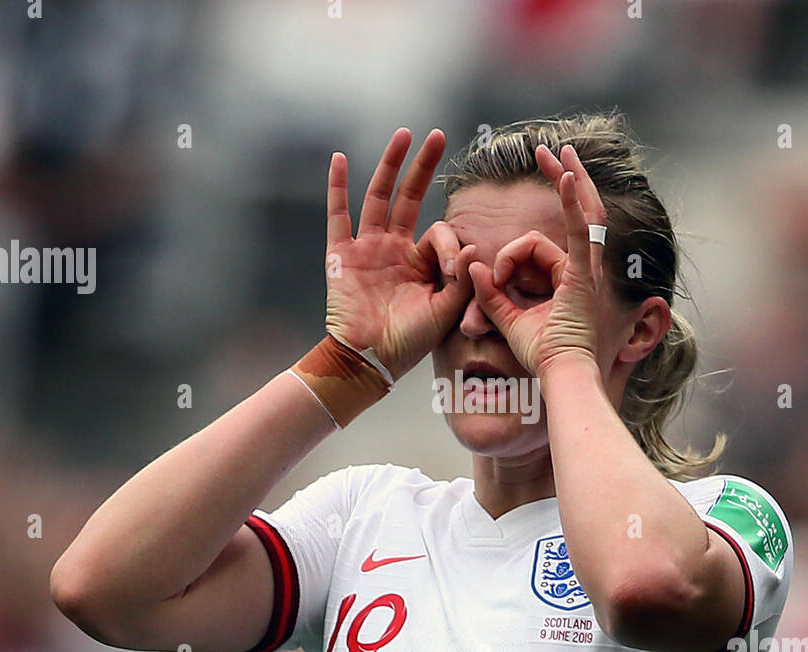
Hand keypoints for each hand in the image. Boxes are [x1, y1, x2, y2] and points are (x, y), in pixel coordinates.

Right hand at [323, 128, 474, 380]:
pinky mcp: (341, 255)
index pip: (439, 232)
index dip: (448, 246)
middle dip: (424, 167)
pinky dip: (336, 187)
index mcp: (419, 262)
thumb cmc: (410, 341)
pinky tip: (339, 159)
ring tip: (404, 134)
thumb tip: (471, 247)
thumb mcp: (446, 309)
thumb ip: (461, 279)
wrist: (370, 360)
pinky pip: (338, 215)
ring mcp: (366, 248)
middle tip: (439, 135)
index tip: (450, 269)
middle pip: (409, 196)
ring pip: (378, 196)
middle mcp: (393, 248)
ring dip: (390, 164)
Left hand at [465, 144, 606, 376]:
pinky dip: (571, 202)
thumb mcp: (507, 317)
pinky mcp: (584, 274)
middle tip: (549, 150)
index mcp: (569, 278)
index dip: (526, 238)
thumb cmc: (539, 355)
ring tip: (554, 151)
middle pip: (580, 211)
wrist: (558, 374)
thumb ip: (490, 293)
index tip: (506, 253)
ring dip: (568, 179)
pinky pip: (578, 230)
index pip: (548, 240)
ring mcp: (588, 269)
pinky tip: (566, 175)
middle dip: (566, 178)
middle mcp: (584, 269)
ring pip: (577, 215)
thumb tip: (473, 266)